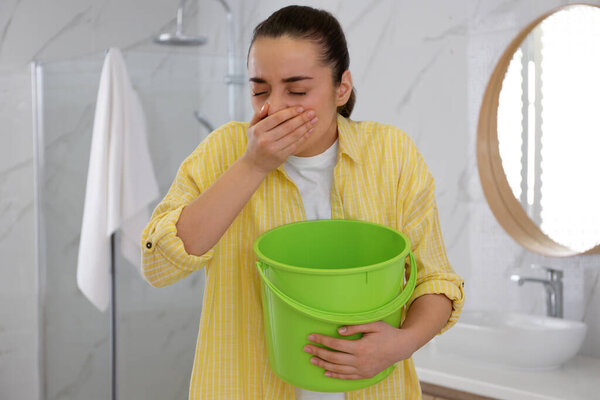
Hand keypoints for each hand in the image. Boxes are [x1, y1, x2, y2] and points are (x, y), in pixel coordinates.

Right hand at [241, 103, 316, 173]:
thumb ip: (258, 115)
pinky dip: (304, 137)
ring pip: (293, 136)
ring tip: (314, 120)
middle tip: (312, 112)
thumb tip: (268, 105)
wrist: (254, 164)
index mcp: (258, 130)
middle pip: (288, 126)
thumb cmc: (254, 142)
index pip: (277, 118)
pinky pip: (295, 145)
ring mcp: (274, 149)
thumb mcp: (251, 127)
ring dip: (306, 127)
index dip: (290, 112)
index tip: (301, 108)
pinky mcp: (281, 156)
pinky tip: (310, 130)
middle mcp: (265, 140)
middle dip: (302, 118)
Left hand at [303, 321, 417, 379]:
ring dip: (323, 365)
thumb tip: (338, 330)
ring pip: (338, 369)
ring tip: (312, 360)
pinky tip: (326, 372)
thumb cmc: (387, 333)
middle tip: (306, 348)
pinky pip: (347, 377)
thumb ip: (355, 327)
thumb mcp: (373, 325)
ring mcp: (363, 369)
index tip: (311, 337)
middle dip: (318, 353)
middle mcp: (360, 360)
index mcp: (361, 347)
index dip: (322, 340)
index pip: (335, 344)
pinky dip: (335, 375)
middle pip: (333, 358)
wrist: (401, 347)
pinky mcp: (365, 375)